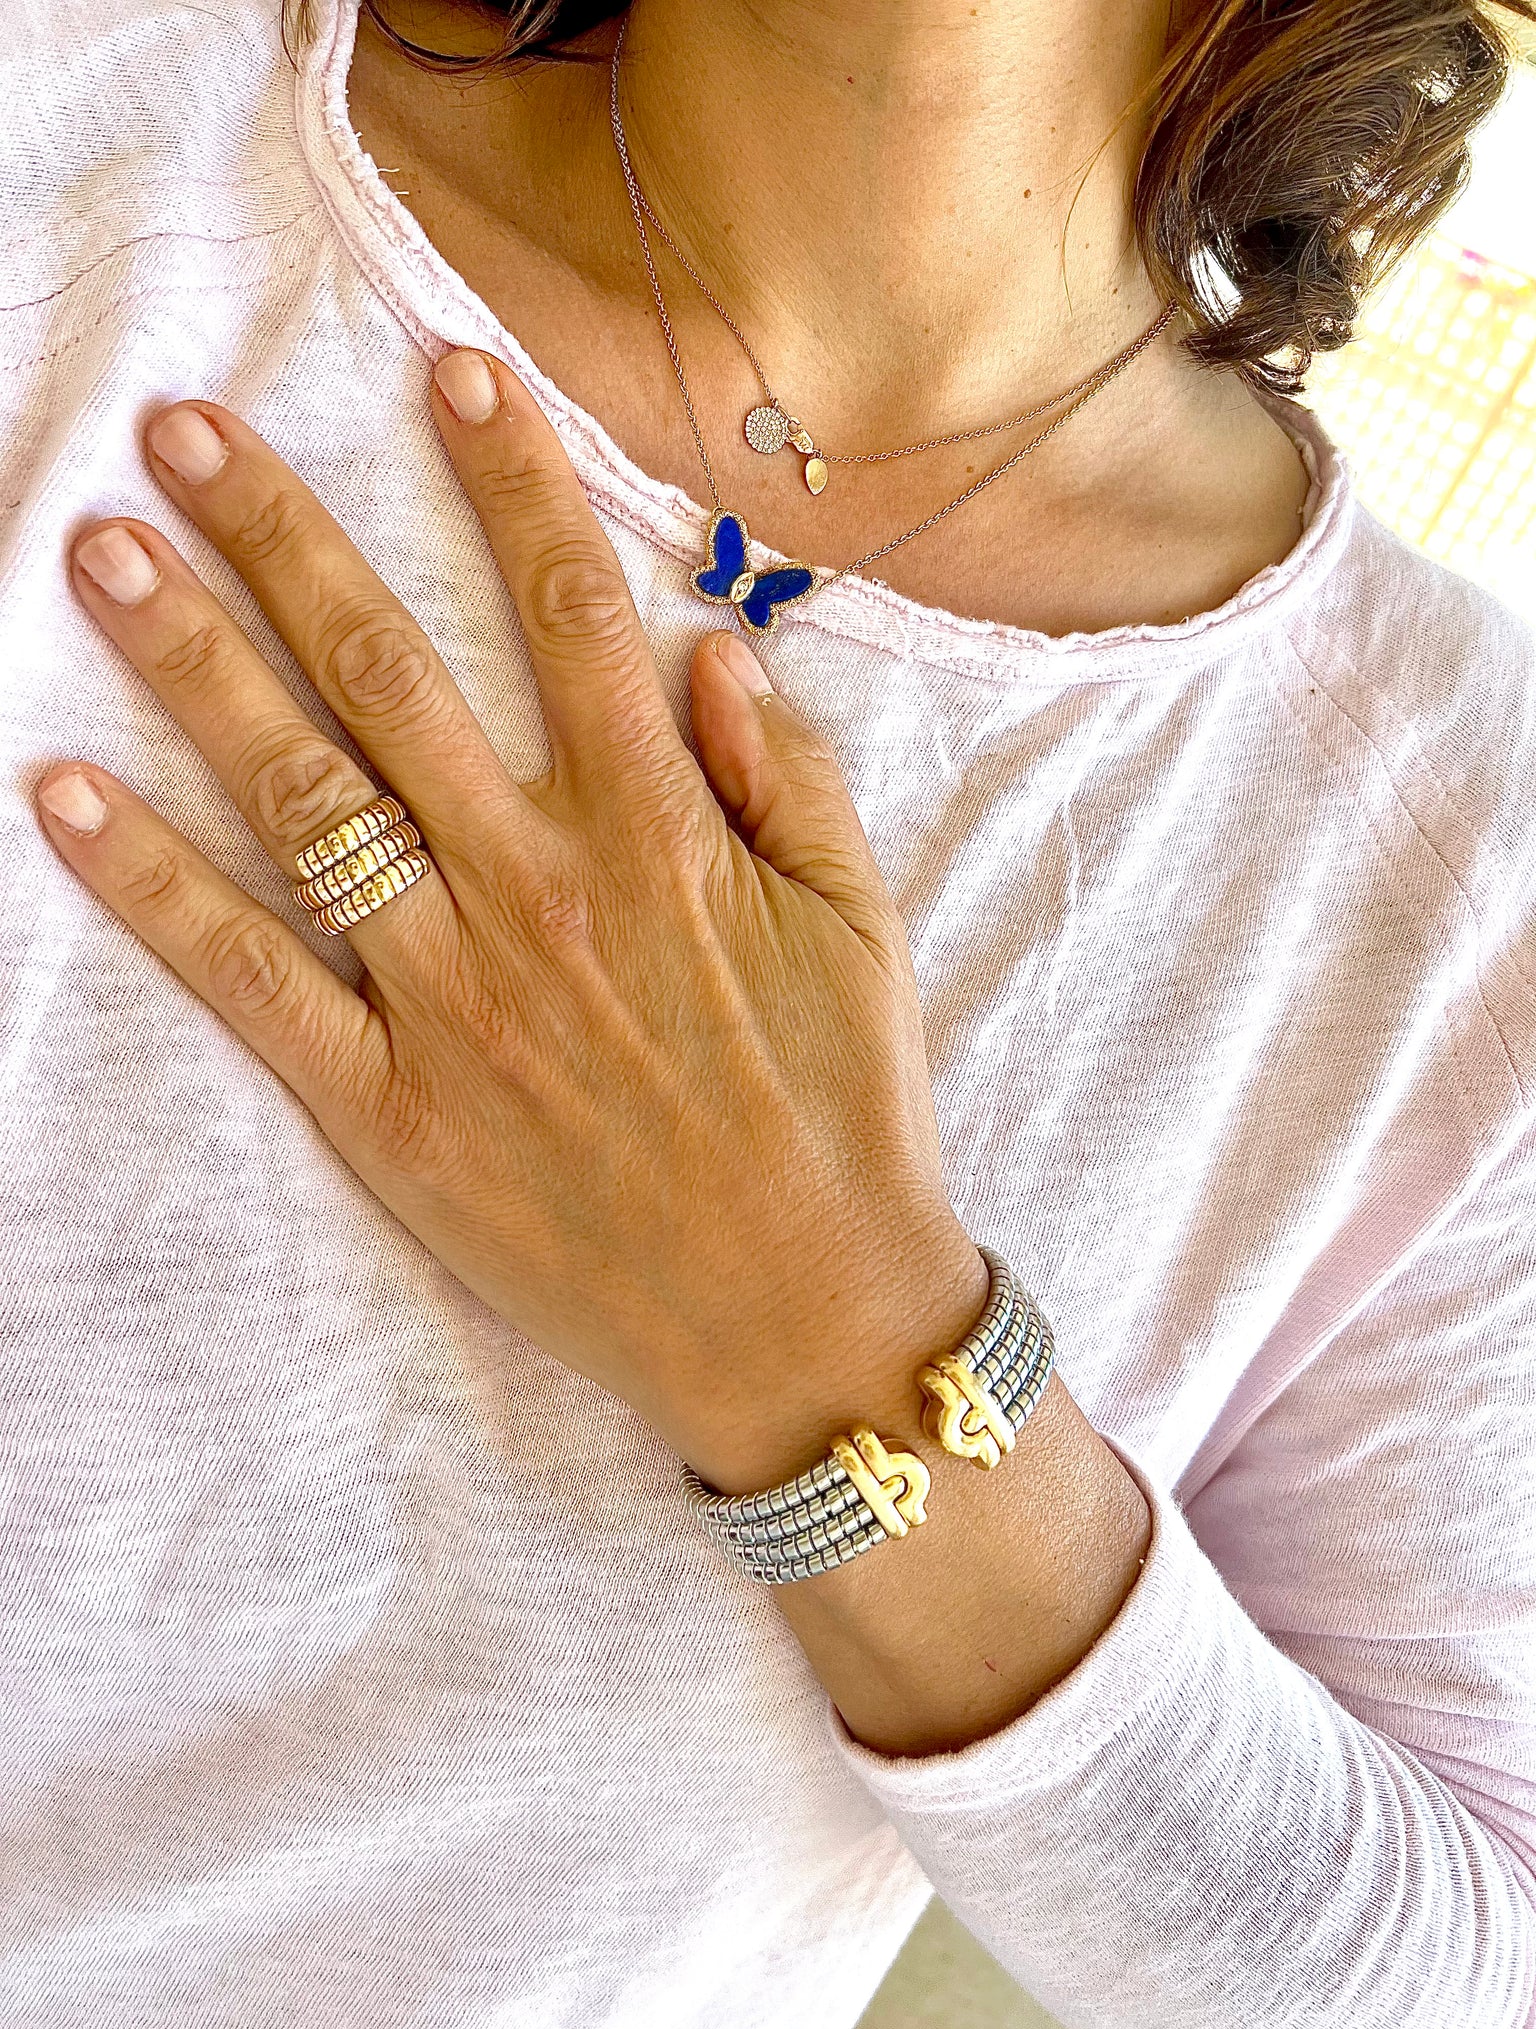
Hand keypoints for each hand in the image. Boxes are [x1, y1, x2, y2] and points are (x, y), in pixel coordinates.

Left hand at [36, 350, 985, 1492]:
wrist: (803, 1321)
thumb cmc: (847, 1117)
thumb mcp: (864, 927)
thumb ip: (788, 776)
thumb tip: (707, 648)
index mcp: (659, 840)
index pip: (570, 614)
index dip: (508, 479)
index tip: (445, 369)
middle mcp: (539, 894)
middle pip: (389, 676)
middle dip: (282, 536)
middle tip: (186, 429)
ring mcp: (453, 1001)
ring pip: (303, 800)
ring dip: (195, 667)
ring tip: (107, 556)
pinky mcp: (390, 1111)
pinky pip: (252, 983)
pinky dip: (153, 890)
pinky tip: (66, 795)